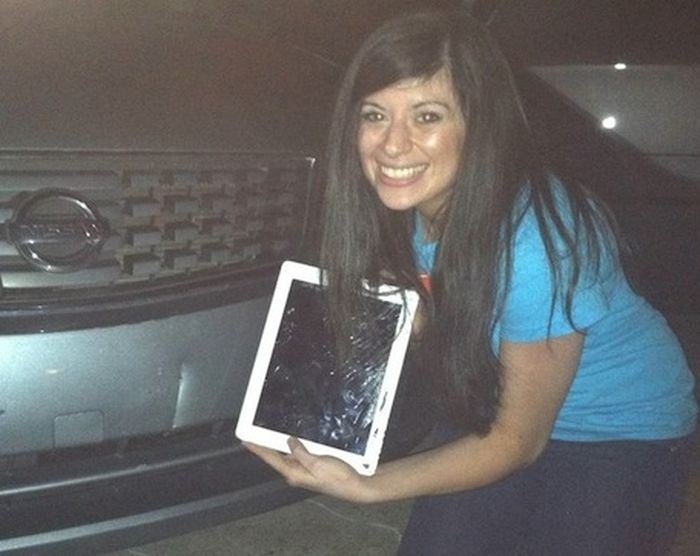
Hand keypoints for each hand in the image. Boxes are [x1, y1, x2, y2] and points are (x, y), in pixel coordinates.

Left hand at [243, 438, 372, 503]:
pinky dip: (295, 445)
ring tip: (269, 432)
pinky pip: (299, 454)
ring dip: (280, 444)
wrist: (356, 485)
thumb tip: (289, 442)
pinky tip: (294, 438)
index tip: (246, 441)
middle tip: (255, 432)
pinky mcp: (313, 467)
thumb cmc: (339, 478)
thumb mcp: (317, 462)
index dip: (258, 449)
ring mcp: (305, 470)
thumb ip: (301, 452)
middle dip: (266, 445)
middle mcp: (297, 473)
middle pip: (277, 456)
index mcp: (295, 473)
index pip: (271, 459)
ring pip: (288, 454)